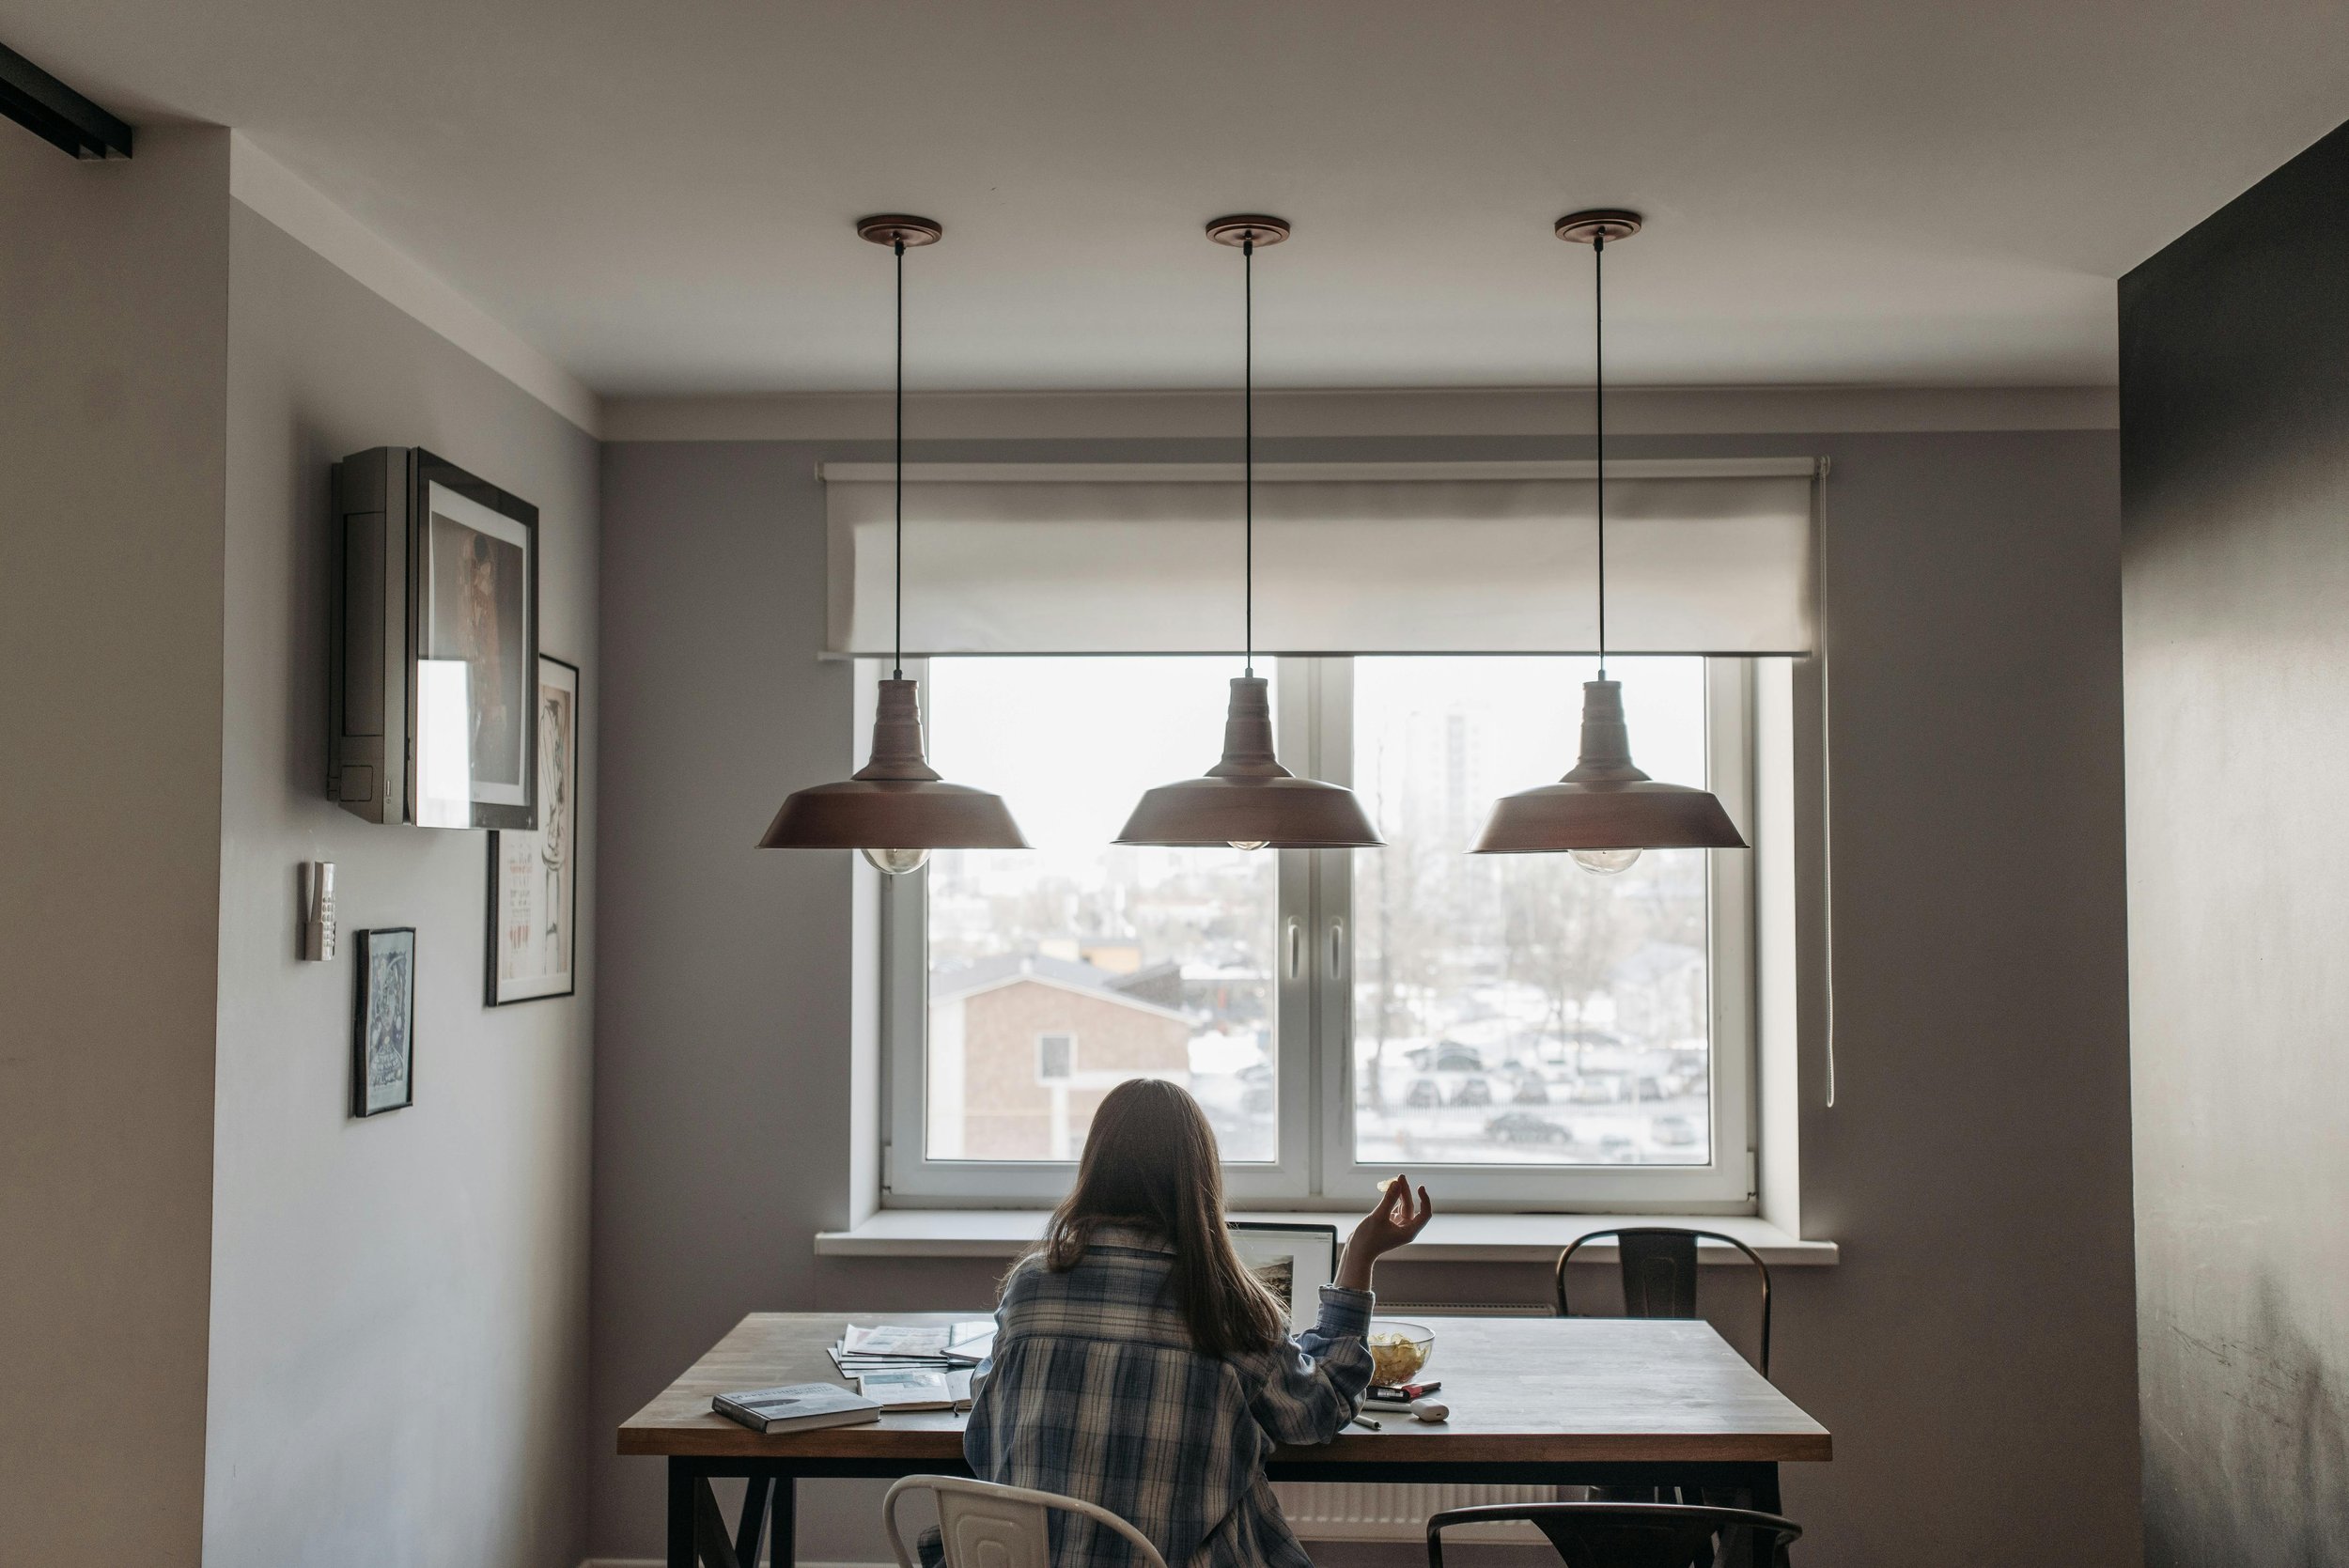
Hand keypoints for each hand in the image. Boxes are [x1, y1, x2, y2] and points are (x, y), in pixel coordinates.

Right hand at [1336, 1174, 1433, 1291]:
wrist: (1357, 1252)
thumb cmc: (1368, 1239)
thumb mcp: (1379, 1216)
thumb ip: (1389, 1199)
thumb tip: (1397, 1183)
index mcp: (1409, 1232)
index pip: (1425, 1214)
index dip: (1425, 1200)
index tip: (1420, 1187)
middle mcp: (1406, 1229)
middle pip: (1410, 1206)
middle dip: (1405, 1191)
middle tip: (1400, 1176)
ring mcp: (1398, 1226)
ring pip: (1402, 1206)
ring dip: (1399, 1193)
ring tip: (1395, 1179)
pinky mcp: (1389, 1224)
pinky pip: (1394, 1208)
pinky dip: (1392, 1199)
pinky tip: (1389, 1189)